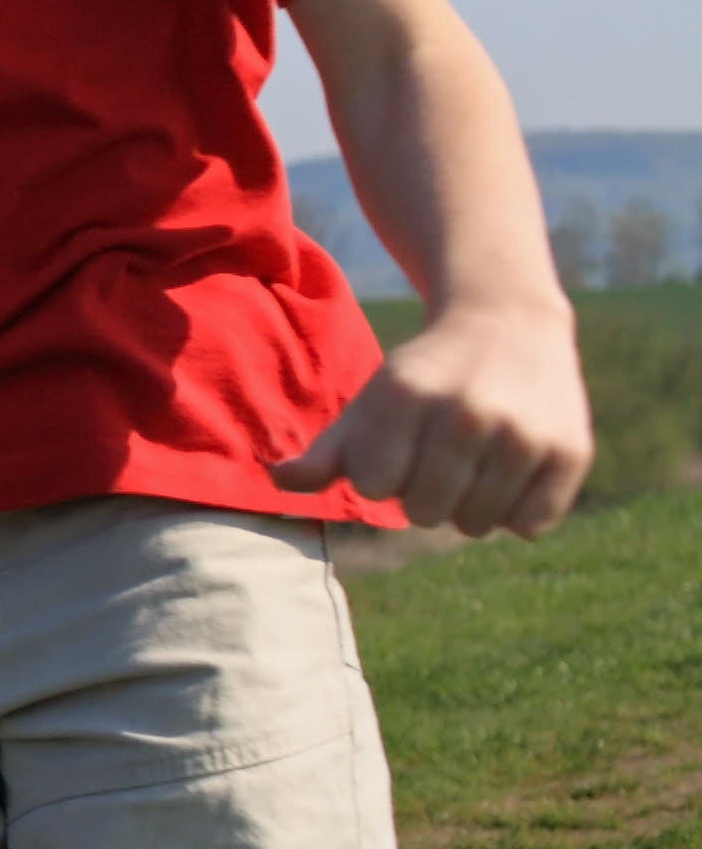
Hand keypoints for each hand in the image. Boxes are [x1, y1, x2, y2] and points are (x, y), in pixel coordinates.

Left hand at [273, 301, 593, 535]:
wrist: (509, 323)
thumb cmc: (424, 377)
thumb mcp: (372, 401)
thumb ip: (326, 451)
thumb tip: (279, 481)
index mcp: (405, 395)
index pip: (375, 487)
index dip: (383, 476)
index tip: (398, 449)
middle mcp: (465, 410)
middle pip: (425, 512)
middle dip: (425, 497)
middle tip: (440, 460)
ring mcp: (522, 431)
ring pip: (477, 524)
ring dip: (470, 507)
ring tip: (476, 464)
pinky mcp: (570, 450)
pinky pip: (529, 525)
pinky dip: (518, 512)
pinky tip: (513, 472)